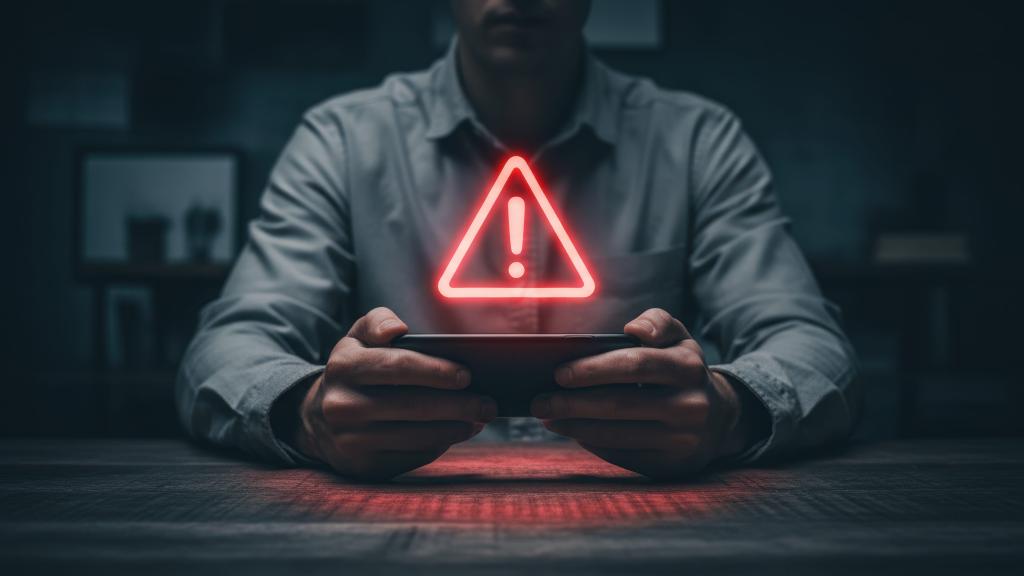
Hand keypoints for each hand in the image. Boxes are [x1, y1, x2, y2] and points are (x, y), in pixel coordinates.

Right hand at [293, 307, 496, 479]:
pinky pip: (410, 457)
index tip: (468, 375)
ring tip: (478, 419)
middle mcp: (342, 405)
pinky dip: (438, 445)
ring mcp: (351, 440)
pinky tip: (455, 433)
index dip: (436, 371)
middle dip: (457, 405)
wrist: (317, 418)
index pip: (398, 366)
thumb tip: (398, 328)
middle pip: (412, 406)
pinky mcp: (362, 466)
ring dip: (454, 428)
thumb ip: (378, 322)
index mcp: (344, 367)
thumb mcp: (357, 338)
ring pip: (415, 436)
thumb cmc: (354, 370)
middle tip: (488, 403)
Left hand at [531, 308, 749, 478]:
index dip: (594, 369)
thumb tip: (634, 329)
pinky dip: (594, 443)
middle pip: (620, 404)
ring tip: (548, 418)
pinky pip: (623, 455)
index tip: (558, 374)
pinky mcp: (671, 466)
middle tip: (539, 402)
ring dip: (575, 427)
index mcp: (688, 368)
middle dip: (573, 403)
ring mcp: (682, 440)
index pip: (635, 365)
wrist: (719, 419)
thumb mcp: (680, 339)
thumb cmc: (682, 370)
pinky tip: (574, 432)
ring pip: (617, 434)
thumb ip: (658, 322)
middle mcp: (690, 406)